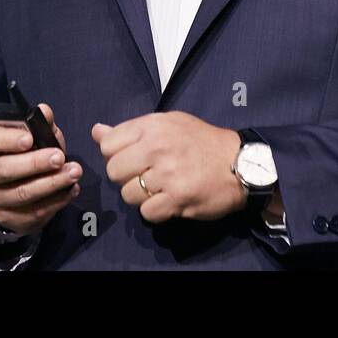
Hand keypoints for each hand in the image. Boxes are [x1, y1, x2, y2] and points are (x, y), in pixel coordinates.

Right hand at [0, 103, 81, 234]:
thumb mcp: (31, 133)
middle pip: (4, 169)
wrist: (11, 185)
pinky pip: (33, 213)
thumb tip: (46, 112)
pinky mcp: (7, 218)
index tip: (30, 139)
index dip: (7, 139)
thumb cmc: (23, 151)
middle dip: (35, 163)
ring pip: (21, 194)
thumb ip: (39, 123)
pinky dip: (55, 202)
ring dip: (51, 184)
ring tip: (74, 173)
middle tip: (60, 157)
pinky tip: (71, 190)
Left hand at [91, 111, 246, 222]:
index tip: (133, 158)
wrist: (240, 163)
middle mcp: (157, 147)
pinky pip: (147, 212)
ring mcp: (167, 174)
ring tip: (161, 188)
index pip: (109, 144)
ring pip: (128, 194)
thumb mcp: (168, 124)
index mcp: (153, 126)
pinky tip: (169, 200)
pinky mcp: (177, 198)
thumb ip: (131, 130)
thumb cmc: (202, 142)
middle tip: (147, 175)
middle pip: (114, 171)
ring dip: (142, 196)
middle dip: (126, 177)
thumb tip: (97, 131)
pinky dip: (156, 211)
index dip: (117, 155)